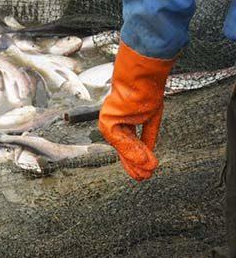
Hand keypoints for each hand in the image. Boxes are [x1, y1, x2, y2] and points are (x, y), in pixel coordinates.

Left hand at [98, 42, 173, 179]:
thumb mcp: (151, 119)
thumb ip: (146, 139)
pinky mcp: (107, 122)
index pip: (130, 144)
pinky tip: (142, 162)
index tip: (144, 171)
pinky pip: (120, 141)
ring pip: (123, 147)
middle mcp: (115, 122)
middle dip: (134, 164)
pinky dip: (131, 152)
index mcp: (125, 120)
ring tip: (147, 173)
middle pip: (125, 148)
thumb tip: (148, 159)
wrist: (142, 79)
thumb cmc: (147, 91)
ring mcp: (110, 122)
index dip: (137, 158)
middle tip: (143, 178)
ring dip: (136, 161)